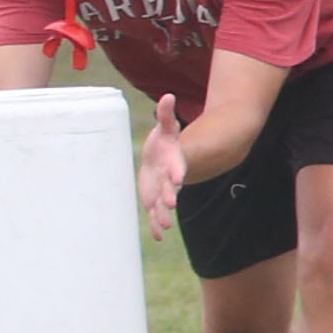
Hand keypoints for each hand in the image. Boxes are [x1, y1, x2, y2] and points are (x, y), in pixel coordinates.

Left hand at [138, 93, 187, 234]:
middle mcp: (170, 177)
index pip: (176, 166)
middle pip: (170, 187)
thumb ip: (166, 114)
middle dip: (169, 195)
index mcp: (173, 161)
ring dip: (163, 215)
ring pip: (163, 204)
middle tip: (171, 204)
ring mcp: (163, 189)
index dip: (176, 171)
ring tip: (164, 226)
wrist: (165, 158)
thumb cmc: (164, 141)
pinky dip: (156, 224)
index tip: (177, 178)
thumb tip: (167, 96)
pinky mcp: (155, 198)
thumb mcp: (166, 128)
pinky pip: (156, 213)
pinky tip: (157, 236)